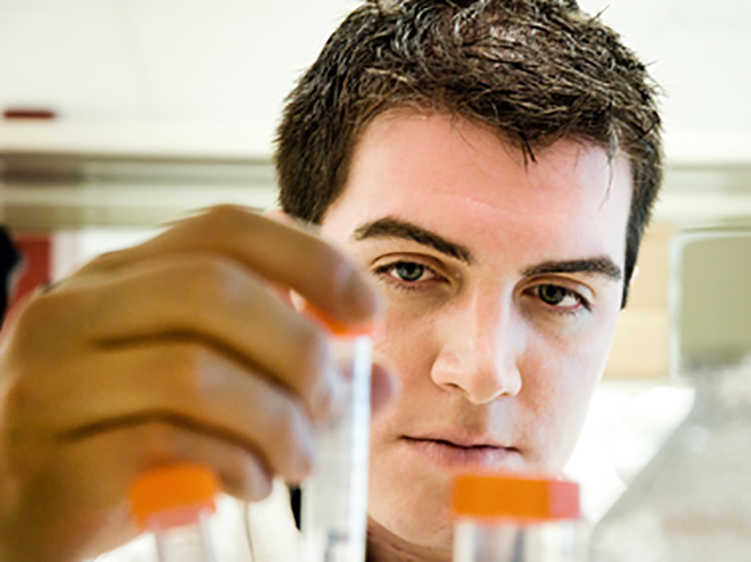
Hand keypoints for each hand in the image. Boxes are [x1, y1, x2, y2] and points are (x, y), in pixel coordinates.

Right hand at [0, 206, 391, 561]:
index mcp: (117, 278)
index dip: (312, 260)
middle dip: (300, 348)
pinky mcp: (50, 458)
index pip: (224, 228)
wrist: (17, 519)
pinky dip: (233, 464)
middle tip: (334, 400)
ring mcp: (51, 383)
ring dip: (276, 420)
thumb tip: (380, 379)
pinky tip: (249, 482)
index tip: (366, 313)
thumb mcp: (203, 395)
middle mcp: (73, 312)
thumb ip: (287, 376)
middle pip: (214, 289)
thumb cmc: (118, 445)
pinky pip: (165, 443)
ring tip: (299, 457)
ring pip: (194, 371)